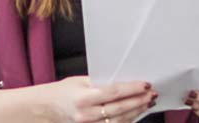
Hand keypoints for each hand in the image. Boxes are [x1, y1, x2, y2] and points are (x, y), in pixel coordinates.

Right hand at [34, 76, 157, 122]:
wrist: (47, 108)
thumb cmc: (62, 92)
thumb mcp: (79, 81)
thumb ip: (100, 82)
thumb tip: (124, 80)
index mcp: (83, 98)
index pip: (114, 93)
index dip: (132, 89)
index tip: (145, 85)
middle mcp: (86, 114)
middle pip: (120, 109)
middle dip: (139, 101)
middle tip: (152, 94)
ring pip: (120, 121)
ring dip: (137, 112)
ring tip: (147, 103)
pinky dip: (127, 120)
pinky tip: (135, 114)